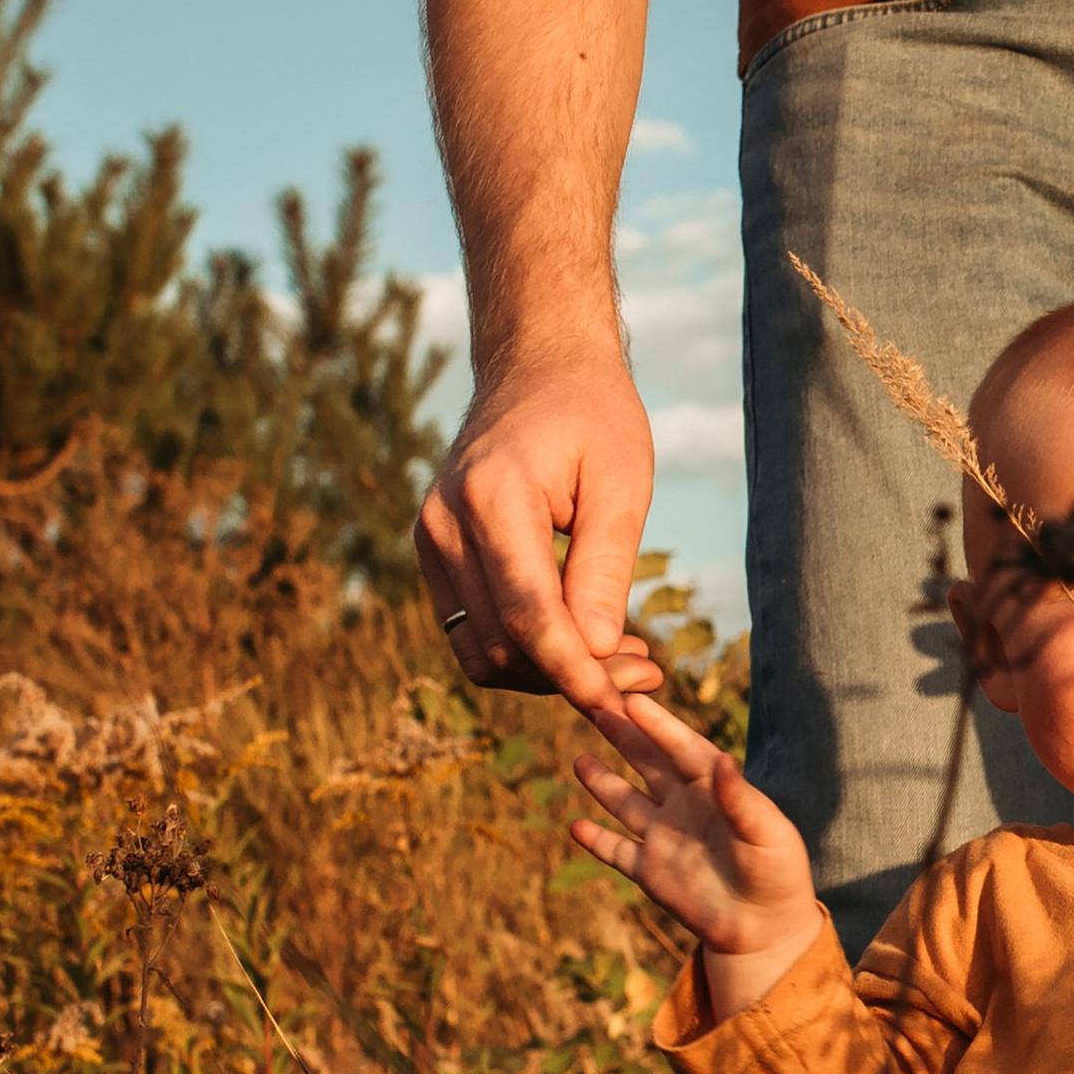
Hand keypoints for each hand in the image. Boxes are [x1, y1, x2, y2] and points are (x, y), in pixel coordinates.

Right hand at [416, 352, 663, 707]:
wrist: (536, 366)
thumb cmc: (592, 415)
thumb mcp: (622, 482)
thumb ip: (605, 568)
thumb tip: (593, 653)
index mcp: (492, 498)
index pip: (530, 615)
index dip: (575, 672)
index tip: (621, 707)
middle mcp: (445, 524)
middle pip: (504, 643)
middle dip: (572, 675)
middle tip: (644, 671)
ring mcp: (430, 540)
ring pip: (482, 650)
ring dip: (548, 670)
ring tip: (619, 654)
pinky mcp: (433, 553)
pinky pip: (471, 631)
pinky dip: (524, 650)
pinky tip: (581, 637)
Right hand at [570, 693, 826, 1016]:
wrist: (765, 928)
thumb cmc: (777, 873)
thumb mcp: (768, 833)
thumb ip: (742, 800)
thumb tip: (723, 760)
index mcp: (716, 789)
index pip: (683, 749)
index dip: (658, 726)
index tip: (633, 702)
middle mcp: (685, 806)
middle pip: (648, 764)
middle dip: (624, 738)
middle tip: (597, 708)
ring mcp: (664, 837)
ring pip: (625, 802)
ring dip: (603, 782)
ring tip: (580, 760)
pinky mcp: (650, 871)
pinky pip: (616, 851)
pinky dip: (595, 841)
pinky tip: (574, 826)